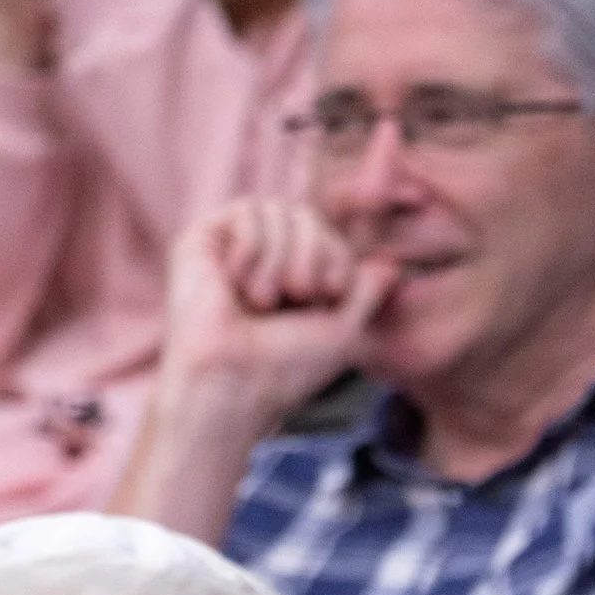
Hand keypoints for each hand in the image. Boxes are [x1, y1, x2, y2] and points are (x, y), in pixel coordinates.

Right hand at [157, 198, 399, 424]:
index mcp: (292, 280)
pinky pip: (247, 211)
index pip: (328, 236)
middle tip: (299, 294)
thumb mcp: (342, 330)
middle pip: (307, 216)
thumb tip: (393, 265)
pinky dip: (252, 249)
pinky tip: (234, 283)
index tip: (328, 296)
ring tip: (261, 301)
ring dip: (280, 258)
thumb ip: (368, 293)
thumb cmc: (285, 369)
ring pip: (278, 210)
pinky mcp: (201, 242)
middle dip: (313, 253)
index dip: (337, 257)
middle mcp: (262, 261)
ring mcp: (231, 250)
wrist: (231, 383)